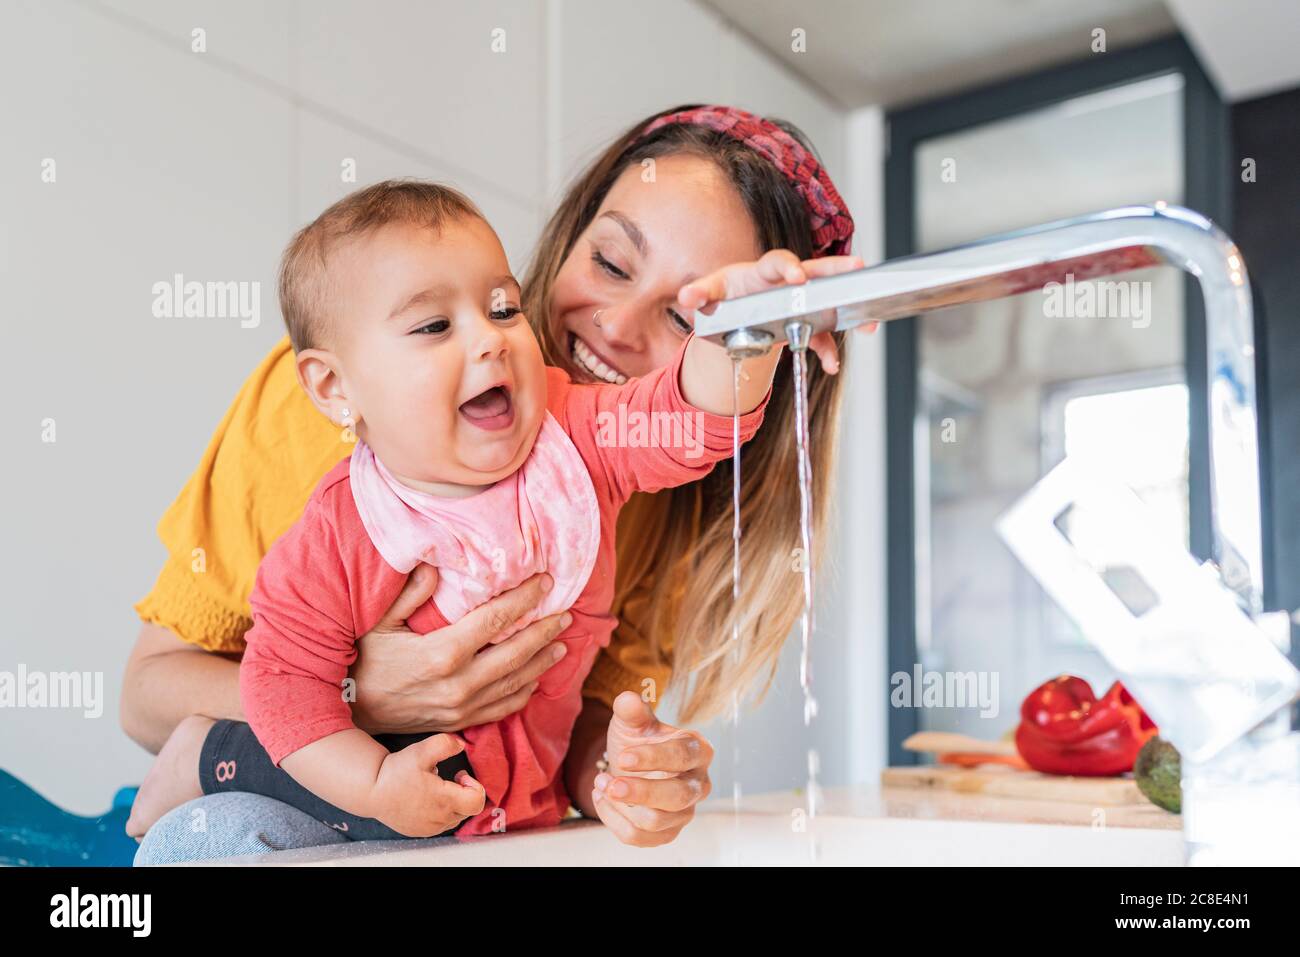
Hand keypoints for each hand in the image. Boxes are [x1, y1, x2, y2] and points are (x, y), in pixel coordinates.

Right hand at [350, 566, 572, 734]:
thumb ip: (409, 594)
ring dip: (542, 662)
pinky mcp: (461, 723)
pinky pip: (503, 709)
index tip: (546, 582)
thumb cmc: (364, 661)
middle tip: (565, 613)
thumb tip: (436, 566)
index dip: (525, 599)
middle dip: (544, 630)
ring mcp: (462, 707)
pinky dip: (524, 693)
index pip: (495, 620)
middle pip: (516, 653)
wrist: (350, 712)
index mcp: (442, 653)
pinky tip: (536, 679)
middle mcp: (459, 683)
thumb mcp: (379, 623)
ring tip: (561, 643)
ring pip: (516, 683)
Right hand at [368, 734, 485, 837]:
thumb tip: (461, 745)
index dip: (475, 785)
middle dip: (464, 792)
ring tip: (435, 787)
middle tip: (450, 779)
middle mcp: (439, 819)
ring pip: (455, 817)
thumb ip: (444, 744)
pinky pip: (440, 824)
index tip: (460, 774)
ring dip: (452, 802)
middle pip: (468, 809)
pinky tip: (426, 798)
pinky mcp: (420, 832)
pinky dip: (440, 811)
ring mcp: (430, 828)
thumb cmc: (396, 772)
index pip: (477, 801)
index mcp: (444, 801)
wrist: (371, 790)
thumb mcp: (421, 751)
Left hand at [590, 692, 713, 847]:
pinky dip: (616, 822)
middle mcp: (699, 784)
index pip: (682, 755)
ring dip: (621, 806)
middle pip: (678, 796)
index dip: (653, 758)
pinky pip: (642, 838)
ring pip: (658, 821)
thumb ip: (631, 711)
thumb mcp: (633, 722)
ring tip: (601, 783)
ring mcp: (686, 812)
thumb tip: (627, 699)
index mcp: (698, 750)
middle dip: (640, 792)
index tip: (622, 758)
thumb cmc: (637, 741)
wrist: (628, 767)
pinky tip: (603, 800)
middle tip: (608, 782)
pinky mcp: (668, 833)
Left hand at [678, 248, 877, 374]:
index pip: (778, 262)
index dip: (788, 268)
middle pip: (817, 270)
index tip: (798, 278)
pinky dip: (828, 350)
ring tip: (868, 322)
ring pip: (830, 299)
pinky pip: (822, 335)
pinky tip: (832, 365)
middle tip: (857, 268)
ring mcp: (801, 301)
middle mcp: (788, 282)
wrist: (736, 307)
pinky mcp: (806, 322)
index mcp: (763, 272)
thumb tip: (686, 297)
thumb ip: (699, 293)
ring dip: (848, 308)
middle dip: (837, 270)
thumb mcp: (711, 292)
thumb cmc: (728, 293)